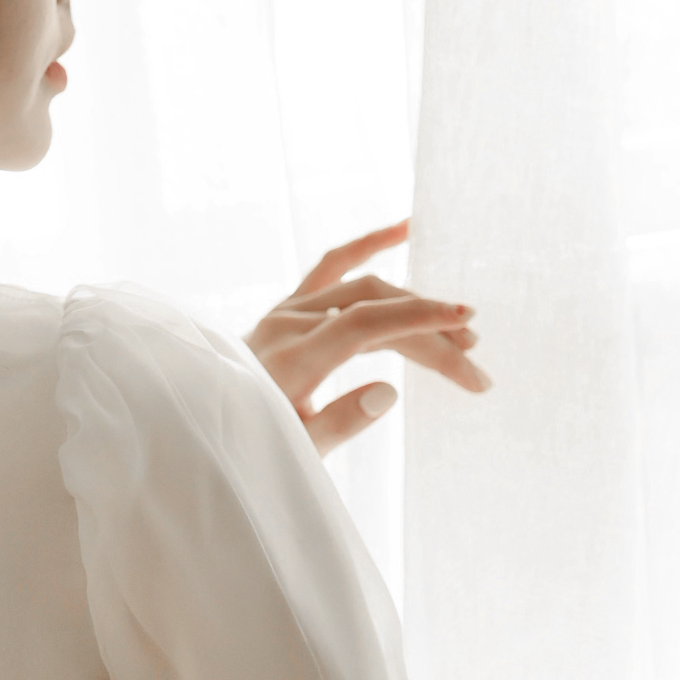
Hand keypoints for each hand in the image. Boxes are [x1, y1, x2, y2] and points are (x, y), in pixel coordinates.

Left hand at [243, 218, 490, 457]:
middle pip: (373, 311)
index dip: (416, 321)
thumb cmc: (248, 447)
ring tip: (461, 334)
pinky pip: (332, 268)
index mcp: (285, 360)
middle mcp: (284, 324)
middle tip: (475, 371)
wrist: (203, 428)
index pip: (361, 326)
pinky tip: (405, 229)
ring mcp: (285, 310)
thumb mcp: (293, 450)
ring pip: (363, 291)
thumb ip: (338, 422)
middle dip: (430, 335)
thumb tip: (389, 390)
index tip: (464, 328)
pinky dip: (368, 247)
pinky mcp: (288, 307)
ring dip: (414, 307)